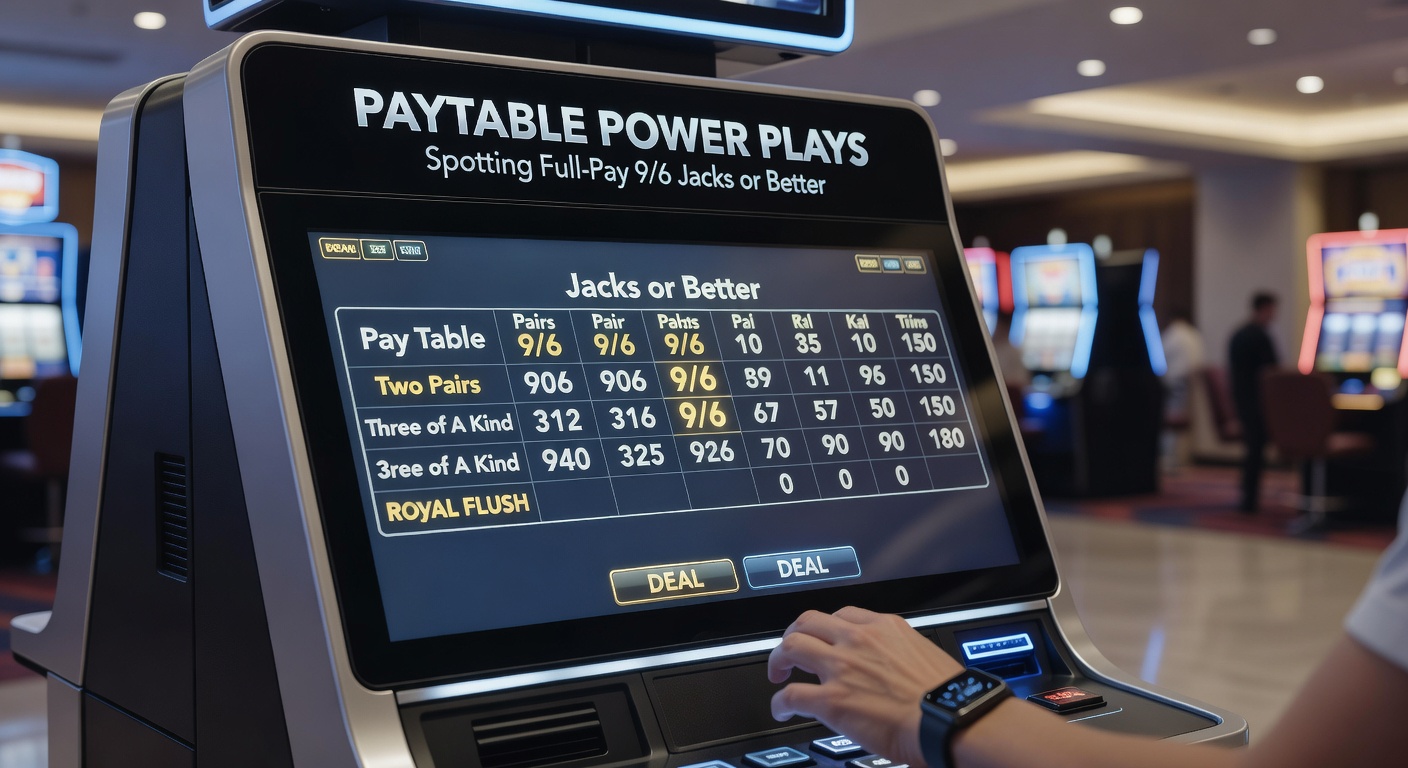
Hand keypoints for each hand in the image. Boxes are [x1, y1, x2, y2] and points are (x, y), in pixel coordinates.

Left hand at [767, 607, 964, 767]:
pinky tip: (782, 710)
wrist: (951, 719)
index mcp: (885, 628)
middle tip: (791, 652)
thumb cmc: (947, 696)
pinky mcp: (832, 700)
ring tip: (779, 673)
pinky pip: (791, 695)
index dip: (827, 627)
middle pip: (808, 622)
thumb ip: (900, 653)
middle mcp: (859, 641)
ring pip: (792, 647)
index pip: (843, 614)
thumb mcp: (925, 654)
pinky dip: (780, 702)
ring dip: (779, 660)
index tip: (824, 637)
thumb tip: (895, 666)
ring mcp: (842, 668)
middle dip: (794, 634)